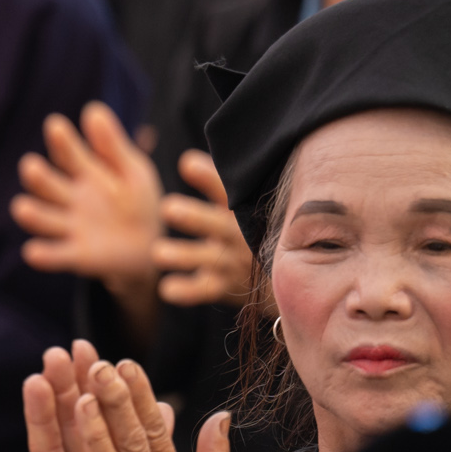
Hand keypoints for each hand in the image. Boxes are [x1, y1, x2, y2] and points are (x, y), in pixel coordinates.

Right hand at [12, 103, 161, 287]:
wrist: (150, 246)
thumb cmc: (137, 201)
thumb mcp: (132, 170)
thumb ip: (112, 145)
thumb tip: (92, 109)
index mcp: (84, 173)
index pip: (68, 154)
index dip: (61, 142)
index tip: (56, 126)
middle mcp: (69, 198)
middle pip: (49, 186)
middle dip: (38, 178)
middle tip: (29, 167)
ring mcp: (70, 226)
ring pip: (45, 219)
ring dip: (33, 215)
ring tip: (21, 208)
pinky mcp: (75, 255)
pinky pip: (56, 255)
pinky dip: (44, 255)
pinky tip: (32, 252)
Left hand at [151, 150, 253, 307]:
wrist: (291, 274)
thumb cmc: (257, 229)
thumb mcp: (246, 205)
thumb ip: (220, 184)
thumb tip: (186, 159)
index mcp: (244, 210)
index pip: (229, 190)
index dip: (209, 177)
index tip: (187, 164)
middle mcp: (239, 235)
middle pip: (218, 225)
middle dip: (194, 217)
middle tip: (168, 208)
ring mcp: (232, 263)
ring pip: (207, 259)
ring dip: (183, 256)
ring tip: (159, 253)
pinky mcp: (223, 287)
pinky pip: (204, 291)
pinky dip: (186, 292)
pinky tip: (166, 289)